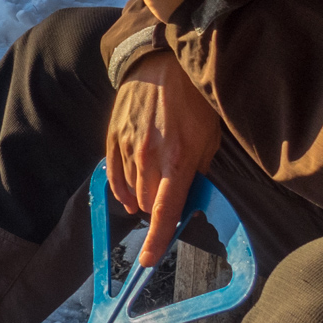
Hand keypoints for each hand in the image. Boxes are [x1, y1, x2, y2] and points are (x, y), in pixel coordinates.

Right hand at [106, 51, 220, 268]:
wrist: (161, 62)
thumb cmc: (192, 99)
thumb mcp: (209, 136)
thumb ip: (199, 170)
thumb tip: (191, 195)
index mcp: (177, 160)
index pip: (165, 212)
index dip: (157, 240)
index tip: (148, 260)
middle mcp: (149, 158)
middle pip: (148, 205)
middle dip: (158, 211)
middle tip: (170, 201)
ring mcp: (127, 148)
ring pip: (130, 191)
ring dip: (141, 198)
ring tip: (152, 190)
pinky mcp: (113, 138)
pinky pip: (113, 175)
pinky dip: (121, 188)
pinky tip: (129, 194)